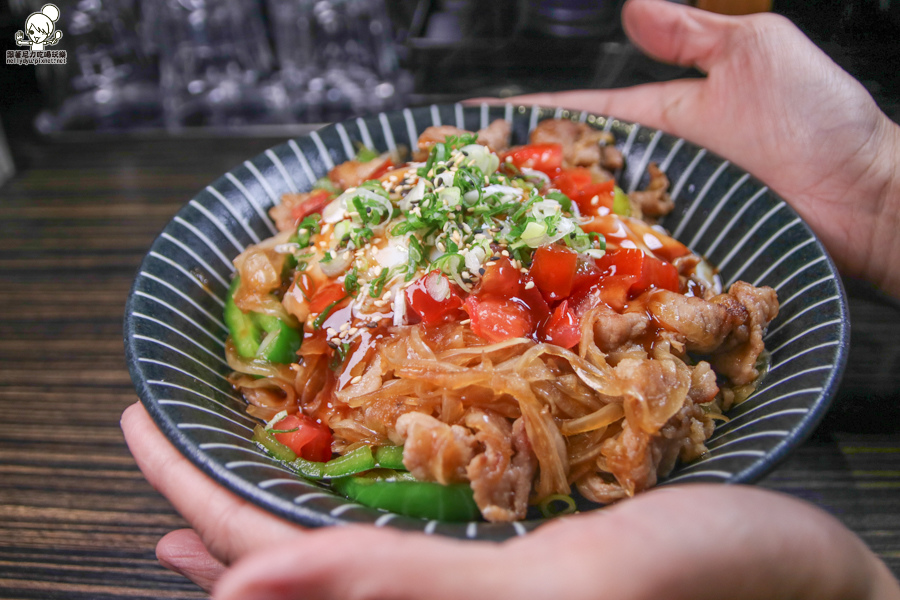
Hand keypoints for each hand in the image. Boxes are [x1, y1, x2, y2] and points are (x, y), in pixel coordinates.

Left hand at [122, 402, 899, 598]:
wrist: (808, 592)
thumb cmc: (715, 593)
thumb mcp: (566, 593)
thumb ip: (411, 598)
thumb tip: (247, 585)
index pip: (268, 568)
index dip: (189, 497)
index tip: (129, 424)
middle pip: (284, 564)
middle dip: (207, 500)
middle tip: (148, 436)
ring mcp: (475, 592)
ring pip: (333, 560)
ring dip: (262, 516)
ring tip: (203, 487)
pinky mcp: (513, 570)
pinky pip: (398, 543)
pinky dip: (345, 510)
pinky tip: (328, 494)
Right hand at [495, 0, 899, 297]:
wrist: (865, 196)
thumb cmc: (819, 119)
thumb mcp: (755, 52)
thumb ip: (691, 33)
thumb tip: (630, 8)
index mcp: (666, 117)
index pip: (584, 112)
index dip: (535, 112)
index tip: (479, 115)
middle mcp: (658, 169)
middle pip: (578, 170)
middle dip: (525, 176)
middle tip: (466, 189)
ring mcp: (667, 215)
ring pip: (591, 218)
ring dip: (544, 225)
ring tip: (488, 232)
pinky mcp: (680, 256)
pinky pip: (624, 258)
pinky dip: (589, 265)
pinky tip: (550, 274)